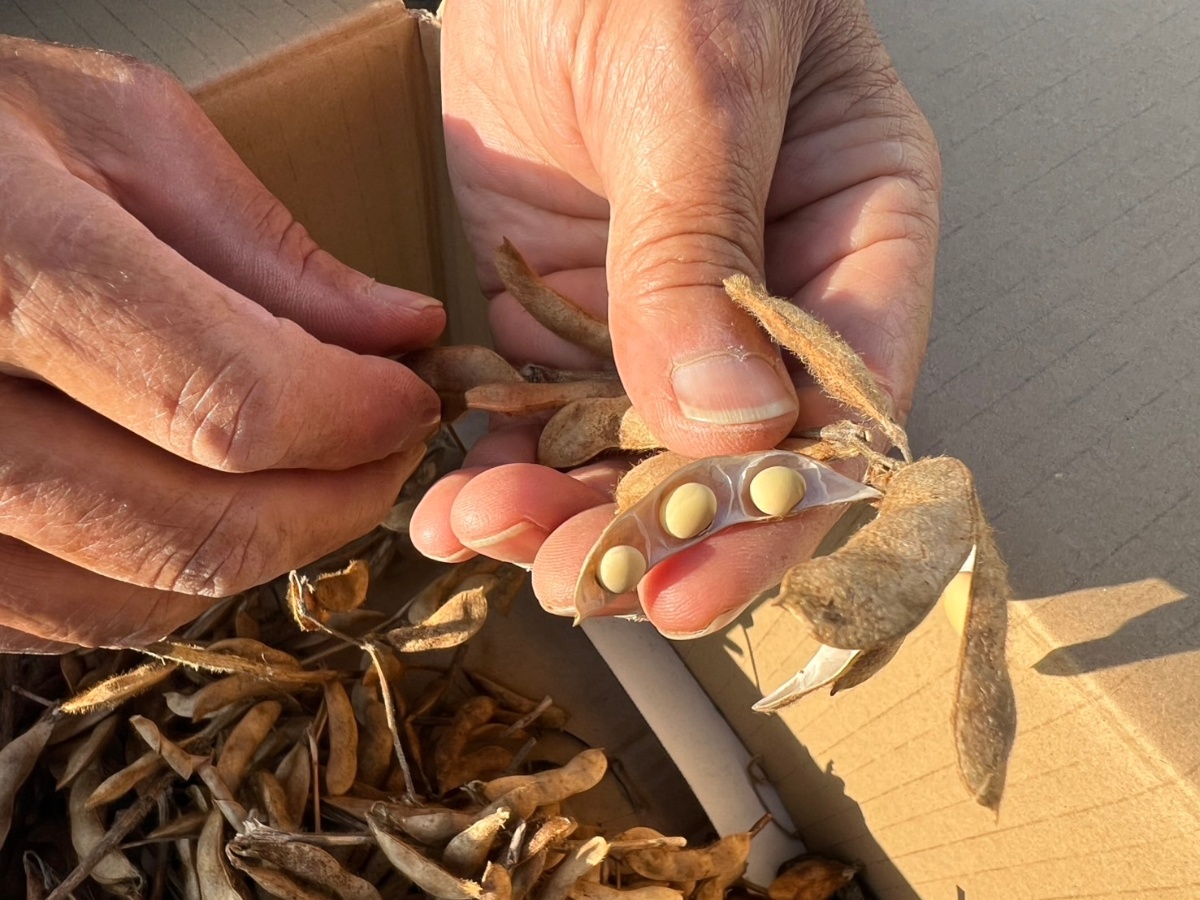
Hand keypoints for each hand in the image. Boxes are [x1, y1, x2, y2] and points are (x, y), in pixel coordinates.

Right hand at [0, 38, 443, 650]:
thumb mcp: (110, 131)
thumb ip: (266, 247)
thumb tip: (400, 334)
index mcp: (1, 265)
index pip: (229, 402)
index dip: (352, 420)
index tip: (408, 400)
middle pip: (194, 528)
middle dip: (334, 502)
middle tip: (386, 449)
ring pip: (138, 596)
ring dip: (264, 549)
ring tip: (313, 475)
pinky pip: (66, 618)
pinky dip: (168, 579)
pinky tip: (205, 504)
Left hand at [413, 0, 939, 635]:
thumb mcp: (698, 82)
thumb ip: (703, 247)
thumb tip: (722, 422)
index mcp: (855, 241)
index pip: (840, 417)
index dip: (770, 515)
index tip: (687, 582)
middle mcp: (767, 296)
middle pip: (728, 459)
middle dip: (649, 533)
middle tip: (572, 582)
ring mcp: (662, 307)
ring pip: (626, 450)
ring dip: (560, 509)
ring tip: (482, 534)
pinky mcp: (568, 300)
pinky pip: (542, 405)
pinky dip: (501, 456)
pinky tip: (454, 489)